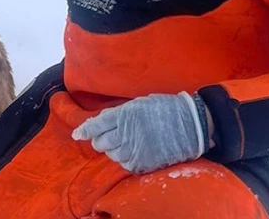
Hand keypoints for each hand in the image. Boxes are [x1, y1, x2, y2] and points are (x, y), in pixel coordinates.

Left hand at [72, 91, 208, 173]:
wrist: (191, 125)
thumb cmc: (165, 109)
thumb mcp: (139, 103)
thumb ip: (120, 113)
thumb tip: (103, 121)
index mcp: (124, 115)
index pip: (96, 124)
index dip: (84, 130)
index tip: (78, 134)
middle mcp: (126, 133)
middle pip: (100, 143)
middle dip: (100, 140)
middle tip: (106, 138)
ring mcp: (135, 149)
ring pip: (112, 155)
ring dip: (114, 150)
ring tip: (125, 143)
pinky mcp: (144, 162)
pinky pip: (126, 165)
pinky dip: (126, 160)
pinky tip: (134, 152)